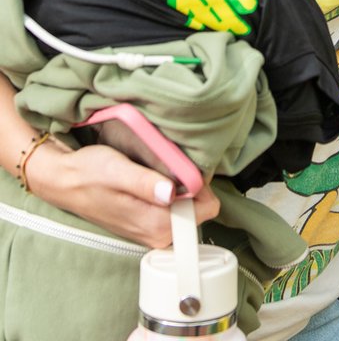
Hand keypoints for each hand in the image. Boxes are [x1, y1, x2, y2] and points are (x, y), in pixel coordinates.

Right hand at [23, 140, 219, 248]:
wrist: (66, 181)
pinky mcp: (148, 227)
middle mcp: (156, 236)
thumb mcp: (118, 170)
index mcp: (154, 224)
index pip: (206, 210)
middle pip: (200, 210)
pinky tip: (155, 184)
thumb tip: (170, 192)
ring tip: (159, 175)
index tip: (186, 171)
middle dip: (192, 189)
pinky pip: (176, 212)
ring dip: (182, 192)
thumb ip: (145, 183)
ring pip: (190, 211)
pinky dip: (173, 197)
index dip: (202, 187)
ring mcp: (152, 233)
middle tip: (169, 170)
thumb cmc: (90, 172)